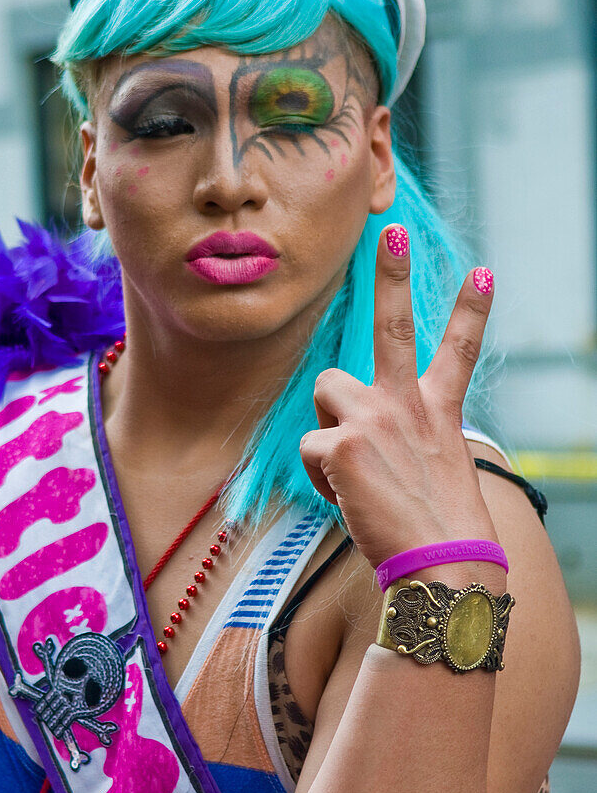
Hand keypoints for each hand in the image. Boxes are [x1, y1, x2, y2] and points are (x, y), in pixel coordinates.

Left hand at [299, 224, 497, 568]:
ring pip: (327, 388)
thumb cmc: (437, 526)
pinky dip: (319, 476)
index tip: (483, 273)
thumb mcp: (434, 468)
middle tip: (392, 229)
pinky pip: (309, 448)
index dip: (473, 310)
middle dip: (392, 273)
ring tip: (352, 465)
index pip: (461, 350)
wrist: (442, 562)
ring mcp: (373, 416)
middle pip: (394, 323)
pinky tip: (346, 497)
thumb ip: (401, 438)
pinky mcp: (340, 441)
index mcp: (439, 410)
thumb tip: (356, 436)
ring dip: (329, 422)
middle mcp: (407, 403)